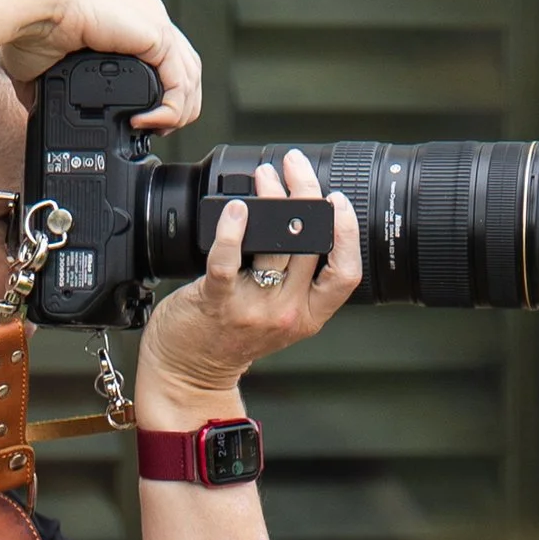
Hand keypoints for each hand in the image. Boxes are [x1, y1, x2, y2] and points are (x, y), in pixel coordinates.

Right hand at [0, 0, 201, 131]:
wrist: (32, 11)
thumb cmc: (31, 30)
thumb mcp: (50, 66)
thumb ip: (55, 86)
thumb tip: (38, 110)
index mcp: (127, 16)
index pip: (165, 57)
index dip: (163, 94)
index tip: (144, 119)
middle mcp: (147, 13)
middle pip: (186, 66)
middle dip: (179, 106)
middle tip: (156, 130)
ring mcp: (154, 19)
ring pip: (190, 75)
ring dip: (179, 111)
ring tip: (155, 130)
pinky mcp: (156, 32)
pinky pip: (179, 80)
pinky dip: (171, 108)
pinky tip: (148, 122)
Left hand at [136, 154, 362, 419]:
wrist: (190, 373)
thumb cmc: (230, 338)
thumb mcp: (280, 317)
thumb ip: (296, 281)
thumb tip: (301, 222)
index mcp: (308, 315)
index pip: (346, 273)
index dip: (348, 233)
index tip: (338, 200)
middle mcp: (286, 312)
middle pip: (310, 243)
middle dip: (306, 192)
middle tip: (295, 166)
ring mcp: (253, 307)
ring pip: (275, 243)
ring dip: (271, 199)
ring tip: (266, 175)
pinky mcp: (217, 301)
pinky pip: (228, 260)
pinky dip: (232, 229)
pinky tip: (235, 208)